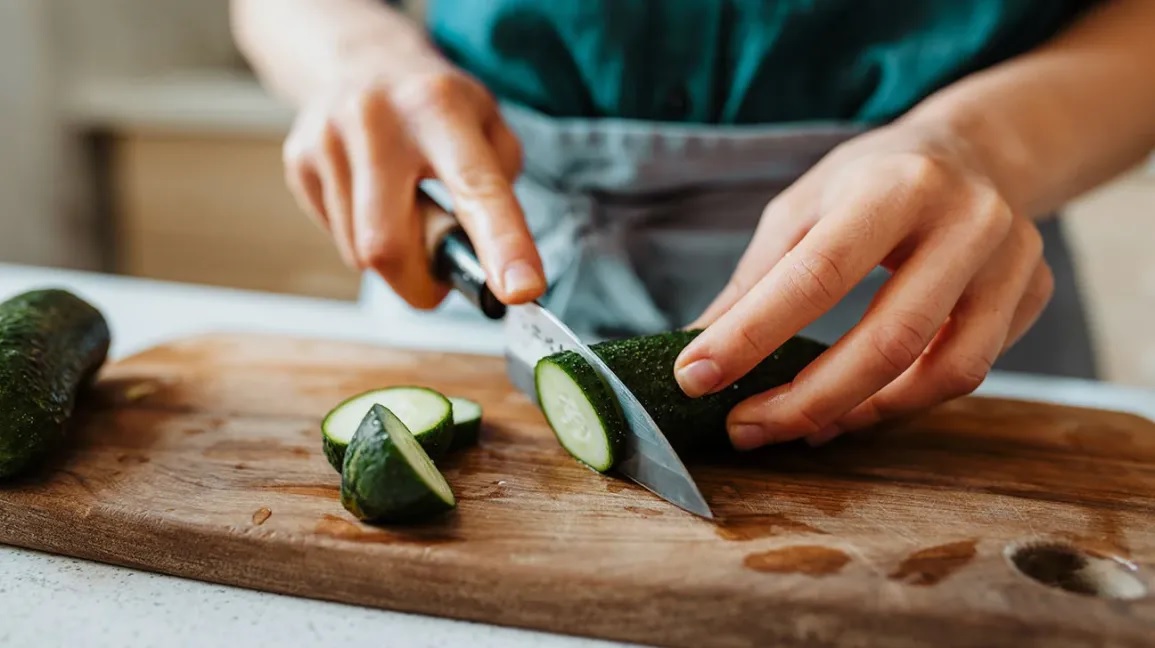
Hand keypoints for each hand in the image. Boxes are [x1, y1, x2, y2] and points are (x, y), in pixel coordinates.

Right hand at [282, 52, 544, 307]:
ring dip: (394, 258)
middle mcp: (377, 120)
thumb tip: (493, 265)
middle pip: (389, 246)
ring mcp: (329, 139)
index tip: (520, 291)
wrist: (360, 58)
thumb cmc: (436, 107)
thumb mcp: (488, 125)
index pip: (474, 188)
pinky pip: (336, 238)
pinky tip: (372, 200)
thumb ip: (498, 192)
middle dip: (420, 283)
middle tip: (441, 273)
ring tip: (404, 210)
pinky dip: (363, 238)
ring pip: (360, 252)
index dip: (502, 244)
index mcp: (440, 108)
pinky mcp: (298, 159)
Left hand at [674, 120, 1054, 449]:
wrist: (976, 150)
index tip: (695, 377)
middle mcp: (966, 221)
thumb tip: (696, 353)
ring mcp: (1012, 261)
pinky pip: (967, 371)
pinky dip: (903, 402)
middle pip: (888, 339)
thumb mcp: (803, 208)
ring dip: (859, 413)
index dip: (751, 335)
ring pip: (943, 372)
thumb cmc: (873, 180)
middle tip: (743, 427)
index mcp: (894, 185)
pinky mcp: (1033, 295)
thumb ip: (755, 281)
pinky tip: (855, 407)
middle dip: (805, 400)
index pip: (817, 275)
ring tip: (798, 426)